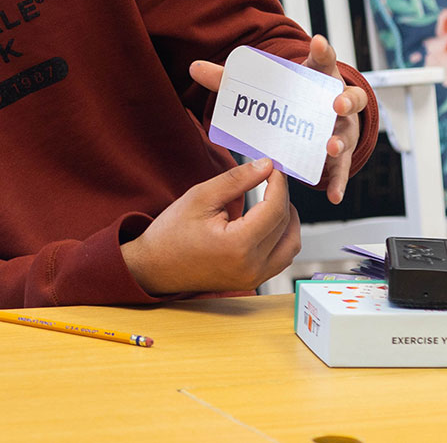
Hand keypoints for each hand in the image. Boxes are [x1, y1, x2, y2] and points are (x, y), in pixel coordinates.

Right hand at [121, 158, 300, 295]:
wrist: (155, 267)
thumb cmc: (171, 233)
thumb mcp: (200, 197)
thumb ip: (236, 180)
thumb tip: (266, 166)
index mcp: (238, 245)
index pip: (275, 209)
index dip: (278, 184)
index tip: (273, 168)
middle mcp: (251, 266)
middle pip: (285, 224)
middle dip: (282, 197)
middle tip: (271, 178)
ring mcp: (254, 278)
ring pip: (291, 244)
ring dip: (288, 219)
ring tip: (273, 200)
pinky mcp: (253, 281)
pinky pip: (281, 258)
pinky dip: (282, 237)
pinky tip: (268, 222)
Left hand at [187, 34, 368, 203]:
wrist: (312, 118)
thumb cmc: (289, 96)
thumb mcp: (264, 86)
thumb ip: (230, 78)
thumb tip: (194, 68)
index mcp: (317, 78)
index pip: (324, 61)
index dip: (324, 51)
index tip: (319, 43)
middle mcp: (336, 101)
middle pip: (350, 97)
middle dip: (344, 100)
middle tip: (335, 104)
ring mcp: (341, 128)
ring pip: (347, 133)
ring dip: (340, 141)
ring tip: (330, 147)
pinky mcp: (340, 154)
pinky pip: (342, 169)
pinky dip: (339, 181)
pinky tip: (333, 195)